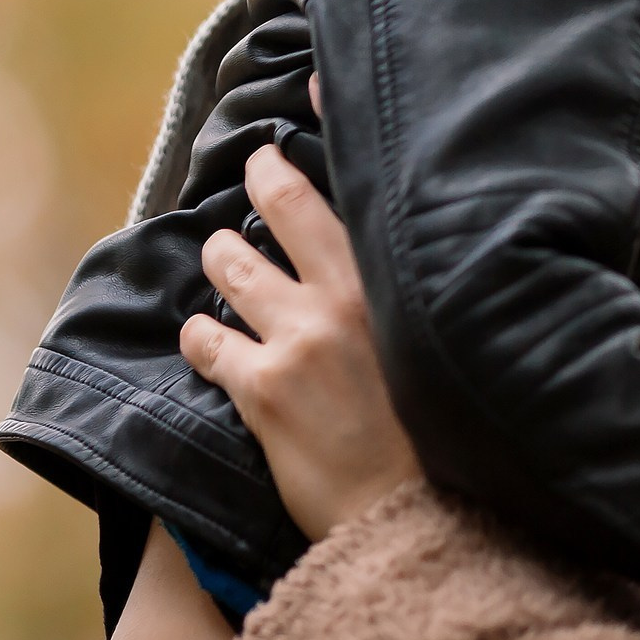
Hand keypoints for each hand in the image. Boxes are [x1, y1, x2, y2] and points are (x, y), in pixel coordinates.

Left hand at [182, 146, 424, 539]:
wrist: (417, 515)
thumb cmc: (439, 438)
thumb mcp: (432, 350)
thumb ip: (402, 301)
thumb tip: (377, 271)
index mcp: (389, 285)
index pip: (342, 196)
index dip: (304, 156)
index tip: (293, 124)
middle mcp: (341, 299)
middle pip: (280, 207)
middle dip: (260, 182)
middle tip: (255, 173)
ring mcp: (296, 340)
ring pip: (231, 267)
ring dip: (223, 261)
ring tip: (227, 263)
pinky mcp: (260, 388)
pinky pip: (205, 341)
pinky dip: (200, 339)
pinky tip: (206, 345)